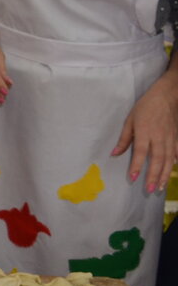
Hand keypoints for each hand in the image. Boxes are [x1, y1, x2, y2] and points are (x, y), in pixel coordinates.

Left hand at [112, 72, 177, 193]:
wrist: (167, 95)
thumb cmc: (145, 106)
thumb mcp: (130, 120)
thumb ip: (124, 138)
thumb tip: (114, 153)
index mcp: (145, 132)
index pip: (141, 153)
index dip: (137, 166)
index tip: (133, 178)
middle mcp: (159, 138)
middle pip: (157, 160)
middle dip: (153, 176)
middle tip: (149, 190)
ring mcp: (170, 138)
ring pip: (168, 160)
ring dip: (164, 174)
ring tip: (159, 187)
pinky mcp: (176, 137)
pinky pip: (176, 153)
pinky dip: (174, 163)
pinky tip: (171, 171)